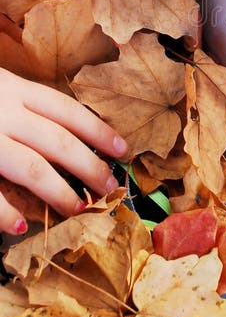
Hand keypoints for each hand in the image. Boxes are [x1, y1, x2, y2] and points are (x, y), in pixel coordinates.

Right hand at [0, 68, 125, 234]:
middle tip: (109, 187)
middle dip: (89, 166)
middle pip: (59, 140)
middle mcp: (1, 110)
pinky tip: (20, 227)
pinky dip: (3, 211)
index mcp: (11, 88)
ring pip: (31, 166)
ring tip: (78, 208)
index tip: (123, 150)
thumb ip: (19, 103)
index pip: (66, 110)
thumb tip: (60, 130)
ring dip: (58, 191)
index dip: (98, 130)